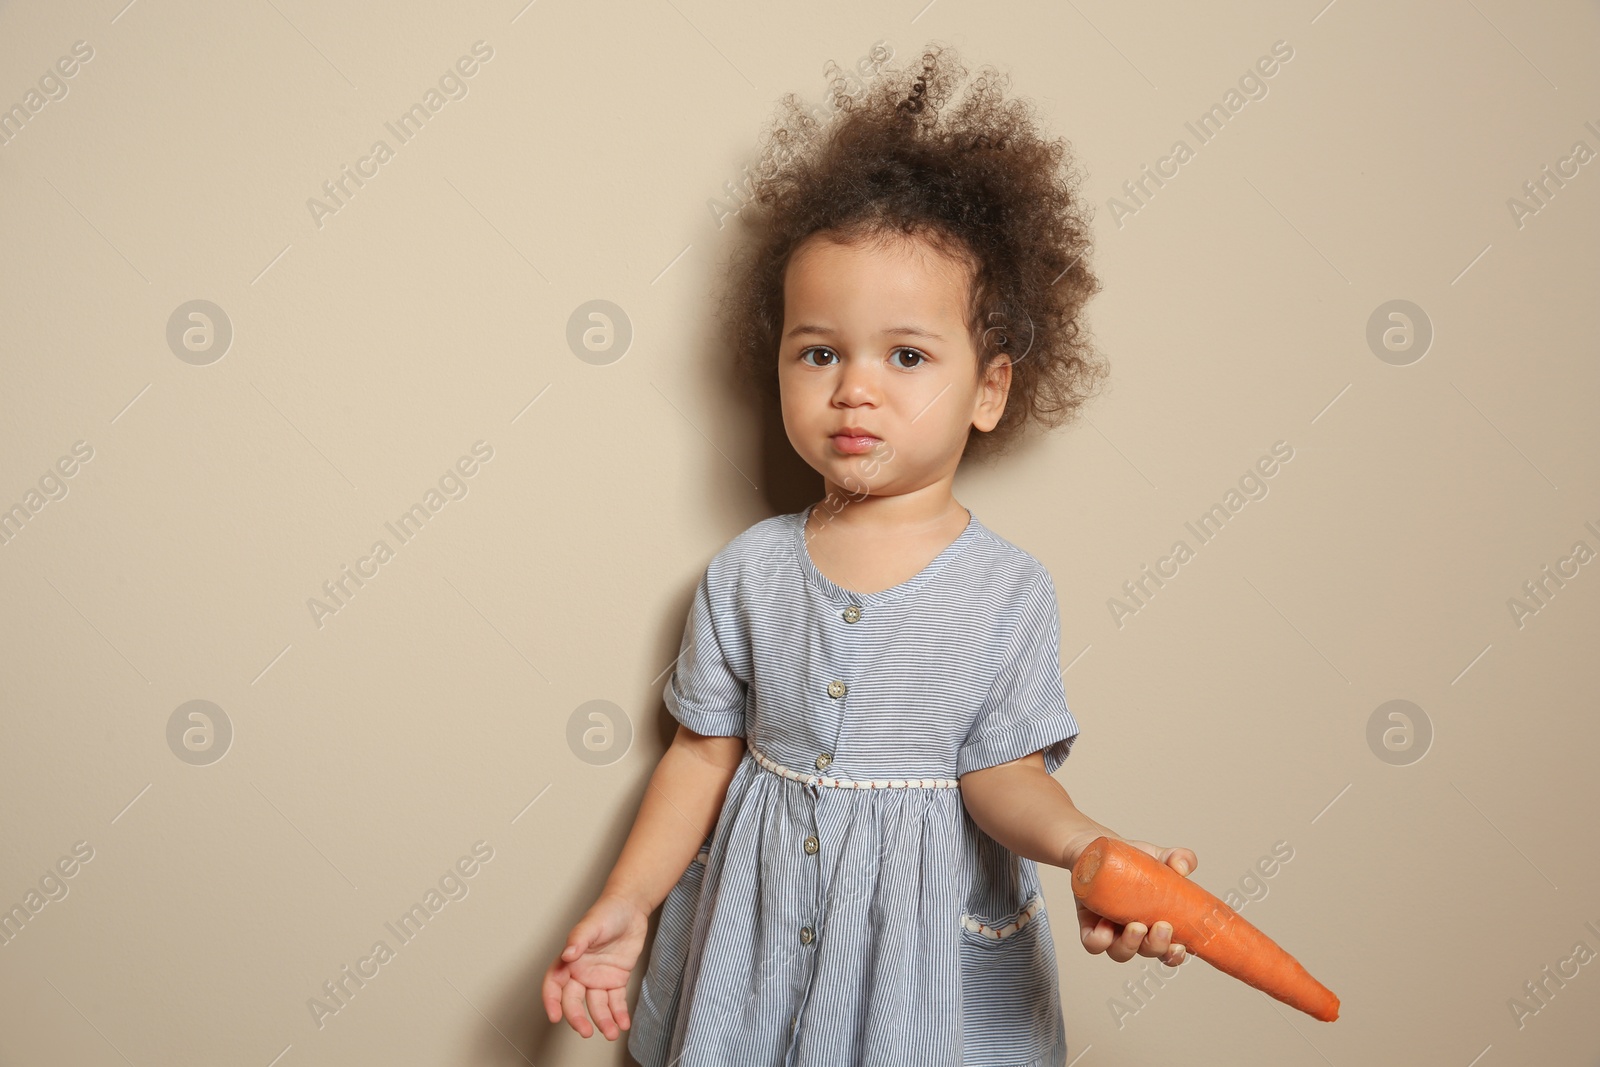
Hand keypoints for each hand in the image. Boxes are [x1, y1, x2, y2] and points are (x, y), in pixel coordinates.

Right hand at [542, 892, 649, 1039]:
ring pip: (597, 1005)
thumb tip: (566, 955)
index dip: (551, 1001)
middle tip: (586, 1031)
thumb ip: (578, 939)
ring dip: (602, 1020)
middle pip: (574, 1000)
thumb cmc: (607, 912)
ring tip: (611, 1032)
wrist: (631, 908)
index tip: (554, 1016)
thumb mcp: (591, 923)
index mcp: (569, 960)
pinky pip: (616, 1000)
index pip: (554, 984)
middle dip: (578, 1017)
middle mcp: (581, 972)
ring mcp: (599, 977)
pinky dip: (619, 1013)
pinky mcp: (616, 979)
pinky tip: (623, 1023)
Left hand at [1075, 839, 1198, 967]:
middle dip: (1155, 946)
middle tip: (1161, 926)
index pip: (1169, 952)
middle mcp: (1135, 933)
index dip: (1174, 956)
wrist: (1098, 852)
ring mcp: (1111, 932)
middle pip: (1147, 952)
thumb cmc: (1133, 862)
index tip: (1180, 946)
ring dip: (1129, 945)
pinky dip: (1099, 940)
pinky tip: (1104, 924)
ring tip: (1135, 926)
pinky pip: (1092, 944)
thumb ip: (1178, 858)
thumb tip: (1182, 867)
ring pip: (1120, 953)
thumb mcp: (1158, 856)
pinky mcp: (1089, 925)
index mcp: (1156, 925)